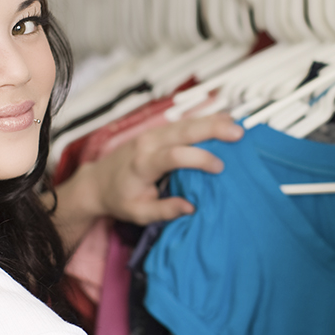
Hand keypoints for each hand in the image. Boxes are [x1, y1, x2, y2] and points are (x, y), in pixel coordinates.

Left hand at [60, 112, 243, 226]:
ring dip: (211, 121)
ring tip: (236, 124)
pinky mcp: (156, 133)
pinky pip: (182, 124)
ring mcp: (151, 134)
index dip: (198, 159)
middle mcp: (147, 144)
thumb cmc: (118, 199)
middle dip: (211, 129)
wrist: (97, 182)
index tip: (220, 168)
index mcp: (143, 164)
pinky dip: (202, 122)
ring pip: (184, 123)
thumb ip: (164, 210)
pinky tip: (222, 121)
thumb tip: (191, 207)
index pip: (173, 156)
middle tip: (237, 133)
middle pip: (182, 131)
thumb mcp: (138, 213)